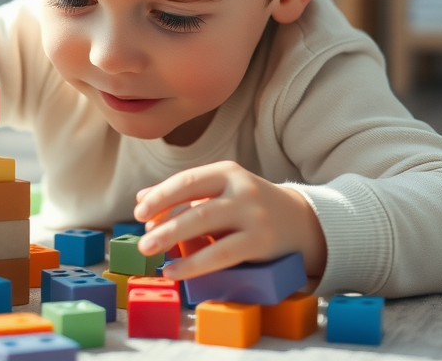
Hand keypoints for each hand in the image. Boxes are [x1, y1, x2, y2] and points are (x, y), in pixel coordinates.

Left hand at [132, 160, 326, 279]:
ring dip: (173, 239)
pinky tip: (174, 271)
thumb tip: (141, 199)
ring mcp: (253, 216)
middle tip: (142, 240)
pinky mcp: (261, 242)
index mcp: (228, 172)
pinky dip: (193, 263)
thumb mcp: (221, 191)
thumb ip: (184, 194)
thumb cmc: (250, 206)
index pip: (188, 180)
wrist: (302, 222)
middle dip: (164, 223)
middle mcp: (242, 189)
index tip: (139, 211)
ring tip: (150, 252)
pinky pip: (222, 254)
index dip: (160, 196)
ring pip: (207, 225)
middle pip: (195, 205)